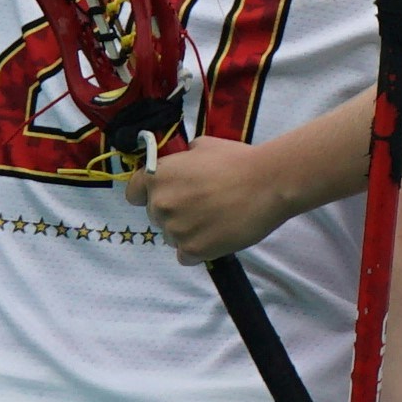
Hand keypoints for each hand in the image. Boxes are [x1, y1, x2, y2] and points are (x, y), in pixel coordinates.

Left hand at [122, 134, 287, 264]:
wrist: (267, 184)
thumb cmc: (237, 160)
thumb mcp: (203, 146)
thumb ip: (182, 159)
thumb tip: (182, 163)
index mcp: (156, 176)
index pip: (133, 193)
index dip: (149, 194)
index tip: (166, 195)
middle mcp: (160, 204)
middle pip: (156, 216)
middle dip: (174, 212)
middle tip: (202, 205)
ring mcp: (176, 230)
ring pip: (171, 237)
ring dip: (187, 231)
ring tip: (214, 220)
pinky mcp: (194, 250)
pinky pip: (185, 256)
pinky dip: (198, 249)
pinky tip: (216, 236)